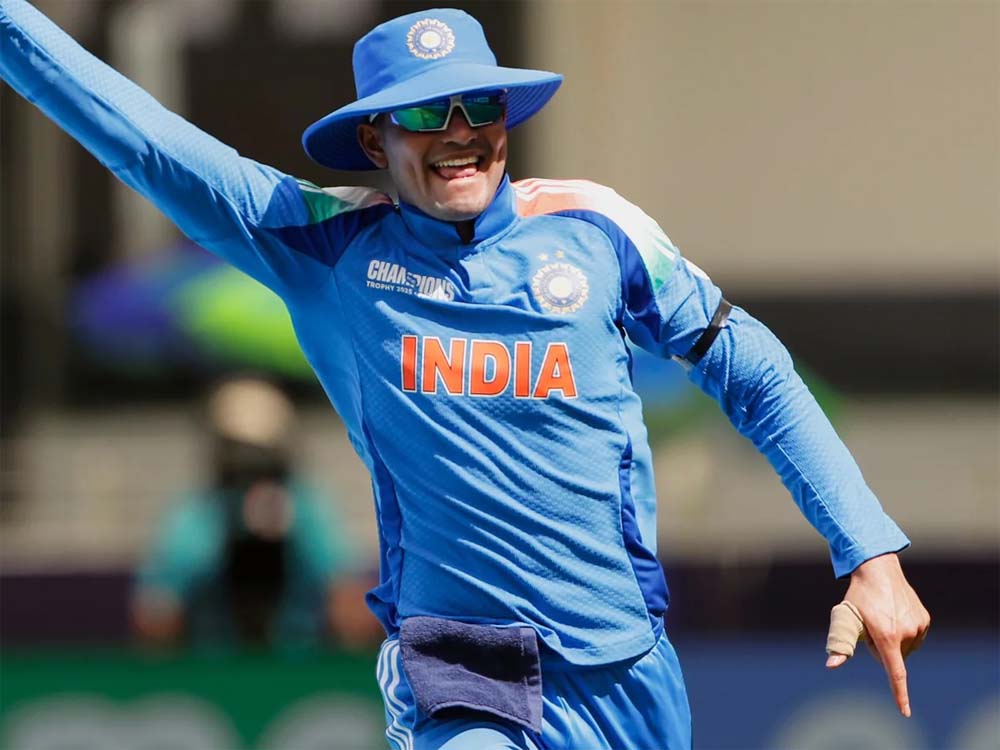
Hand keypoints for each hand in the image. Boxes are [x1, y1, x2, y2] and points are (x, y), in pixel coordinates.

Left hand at [825, 553, 929, 717]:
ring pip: (904, 648)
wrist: (878, 568)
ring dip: (893, 640)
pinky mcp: (925, 620)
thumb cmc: (858, 595)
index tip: (904, 711)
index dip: (899, 694)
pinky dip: (903, 633)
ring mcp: (918, 626)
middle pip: (892, 658)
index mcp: (886, 636)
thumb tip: (831, 665)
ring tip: (883, 616)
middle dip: (881, 649)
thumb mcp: (845, 617)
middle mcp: (907, 633)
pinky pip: (914, 637)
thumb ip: (839, 643)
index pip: (895, 672)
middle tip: (872, 625)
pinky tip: (894, 614)